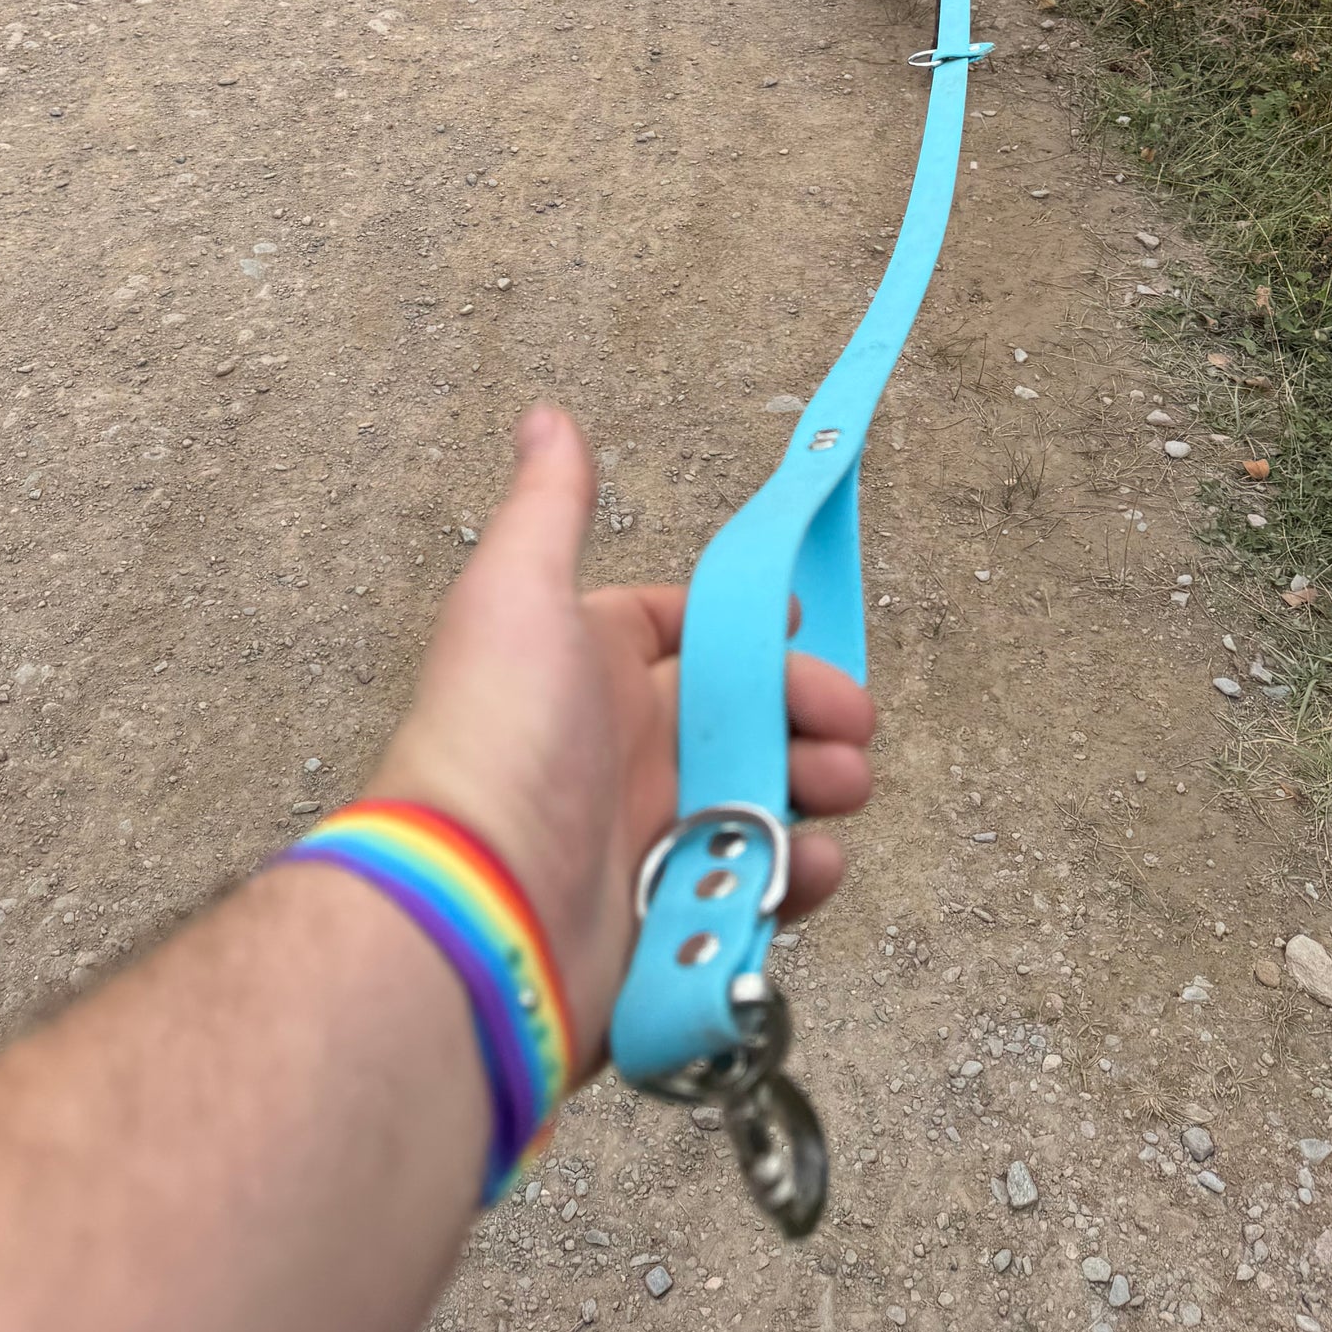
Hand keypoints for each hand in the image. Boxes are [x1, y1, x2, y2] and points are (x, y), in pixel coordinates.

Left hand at [374, 406, 874, 1073]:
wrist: (481, 904)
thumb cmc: (497, 735)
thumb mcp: (519, 592)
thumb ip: (548, 507)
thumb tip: (545, 416)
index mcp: (592, 668)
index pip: (682, 633)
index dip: (746, 627)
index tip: (803, 621)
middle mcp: (618, 748)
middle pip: (741, 714)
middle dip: (808, 709)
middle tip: (850, 723)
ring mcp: (645, 834)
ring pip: (761, 796)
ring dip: (816, 784)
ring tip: (843, 786)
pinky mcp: (669, 915)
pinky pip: (753, 886)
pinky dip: (793, 875)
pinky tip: (809, 864)